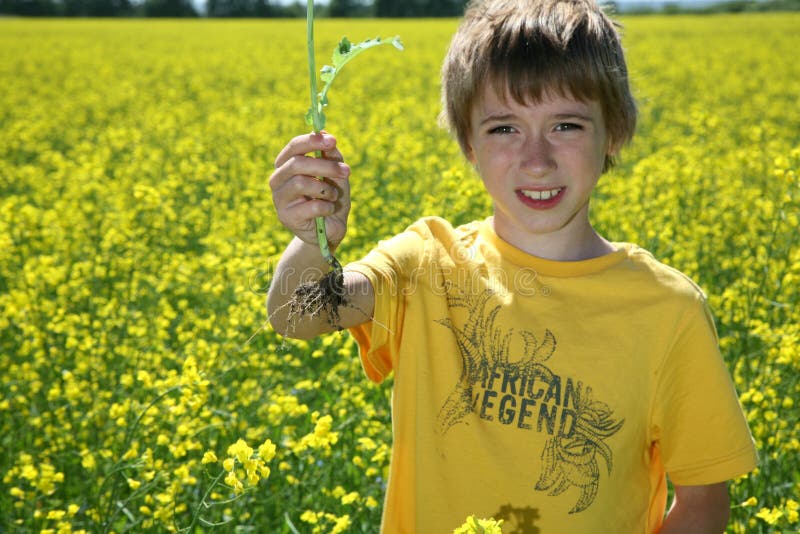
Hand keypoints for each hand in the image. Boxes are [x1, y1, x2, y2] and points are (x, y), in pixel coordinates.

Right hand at [270, 132, 350, 247]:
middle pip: (297, 163)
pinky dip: (327, 206)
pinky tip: (329, 210)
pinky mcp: (286, 217)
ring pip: (301, 183)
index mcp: (287, 165)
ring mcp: (279, 199)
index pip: (294, 147)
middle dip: (325, 165)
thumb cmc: (331, 199)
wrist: (329, 230)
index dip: (312, 141)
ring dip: (326, 188)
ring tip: (334, 196)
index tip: (333, 141)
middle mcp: (278, 180)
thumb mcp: (336, 176)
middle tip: (346, 170)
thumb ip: (331, 157)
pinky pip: (311, 206)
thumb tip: (326, 135)